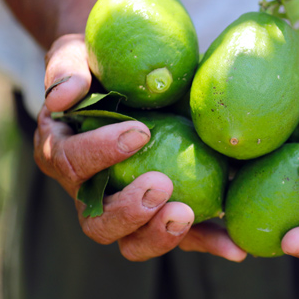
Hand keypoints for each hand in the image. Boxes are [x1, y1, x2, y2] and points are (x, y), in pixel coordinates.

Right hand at [39, 34, 245, 261]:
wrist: (130, 72)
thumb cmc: (98, 61)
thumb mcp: (76, 51)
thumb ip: (66, 66)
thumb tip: (64, 95)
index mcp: (63, 151)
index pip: (72, 162)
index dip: (101, 152)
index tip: (140, 131)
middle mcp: (89, 190)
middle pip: (97, 221)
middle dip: (127, 211)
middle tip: (161, 185)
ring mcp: (127, 206)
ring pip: (133, 242)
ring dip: (160, 235)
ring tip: (188, 215)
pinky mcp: (163, 210)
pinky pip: (183, 236)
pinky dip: (208, 242)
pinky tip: (235, 247)